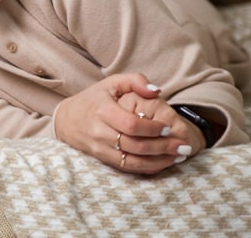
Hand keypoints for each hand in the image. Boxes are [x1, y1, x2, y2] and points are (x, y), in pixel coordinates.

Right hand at [54, 74, 195, 174]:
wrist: (67, 120)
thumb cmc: (94, 99)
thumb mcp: (111, 83)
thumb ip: (135, 81)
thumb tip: (156, 91)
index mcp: (102, 110)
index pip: (130, 124)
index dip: (151, 128)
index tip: (167, 128)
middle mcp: (99, 132)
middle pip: (134, 145)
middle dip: (162, 148)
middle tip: (183, 146)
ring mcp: (100, 148)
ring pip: (132, 161)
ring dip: (158, 161)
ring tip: (178, 158)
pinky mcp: (102, 159)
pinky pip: (127, 168)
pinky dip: (147, 168)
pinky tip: (163, 164)